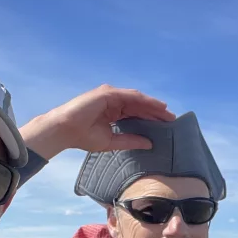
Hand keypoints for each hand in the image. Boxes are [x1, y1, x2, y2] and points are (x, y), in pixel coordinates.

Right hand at [19, 84, 175, 159]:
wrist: (65, 131)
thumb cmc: (83, 137)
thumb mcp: (112, 141)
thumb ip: (130, 141)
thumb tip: (149, 143)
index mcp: (113, 112)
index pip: (136, 114)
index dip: (151, 118)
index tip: (165, 126)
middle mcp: (113, 102)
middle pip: (139, 106)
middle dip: (156, 112)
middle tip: (172, 119)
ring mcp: (110, 95)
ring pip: (137, 99)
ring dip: (153, 105)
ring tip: (167, 113)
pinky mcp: (108, 93)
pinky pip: (131, 96)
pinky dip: (144, 100)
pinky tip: (156, 106)